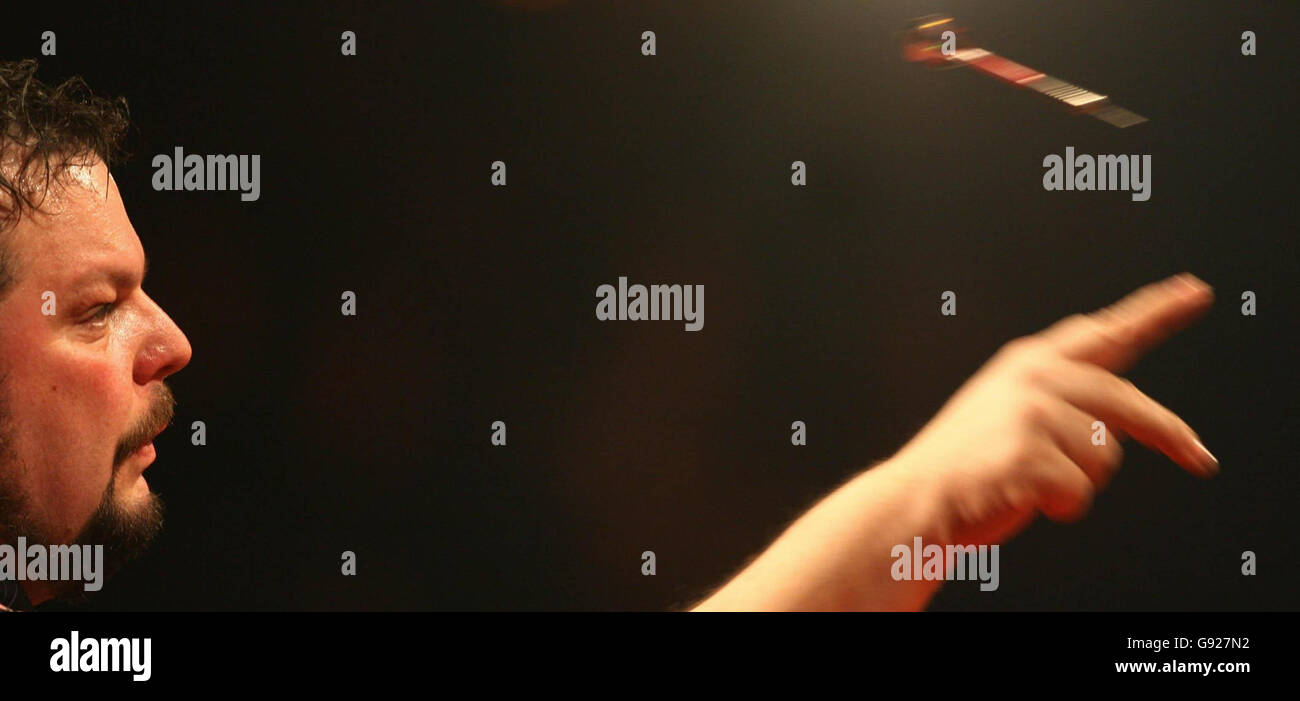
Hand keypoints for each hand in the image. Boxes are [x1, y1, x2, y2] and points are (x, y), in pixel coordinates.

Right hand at [890, 273, 1218, 547]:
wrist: (915, 499)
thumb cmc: (965, 467)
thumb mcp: (1011, 414)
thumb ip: (1062, 400)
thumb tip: (1124, 420)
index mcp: (1028, 362)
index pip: (1104, 332)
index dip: (1153, 311)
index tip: (1192, 292)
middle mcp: (1032, 376)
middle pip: (1125, 401)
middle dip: (1168, 434)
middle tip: (1200, 457)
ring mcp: (1031, 411)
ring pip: (1106, 456)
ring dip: (1079, 482)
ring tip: (1030, 482)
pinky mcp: (1030, 451)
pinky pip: (1081, 491)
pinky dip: (1061, 507)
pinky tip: (1022, 497)